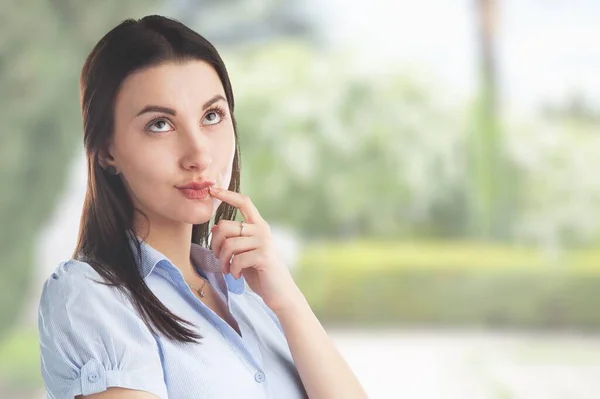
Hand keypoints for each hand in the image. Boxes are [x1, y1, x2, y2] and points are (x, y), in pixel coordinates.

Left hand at [208, 187, 304, 312]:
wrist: (279, 293)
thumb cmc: (260, 272)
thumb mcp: (244, 252)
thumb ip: (233, 239)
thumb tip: (215, 227)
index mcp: (258, 225)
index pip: (244, 202)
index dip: (227, 195)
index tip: (212, 190)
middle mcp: (262, 229)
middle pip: (225, 225)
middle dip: (215, 244)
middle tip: (218, 258)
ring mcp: (264, 241)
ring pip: (228, 244)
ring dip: (222, 260)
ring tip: (227, 269)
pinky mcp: (263, 255)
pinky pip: (236, 259)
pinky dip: (232, 270)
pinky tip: (237, 275)